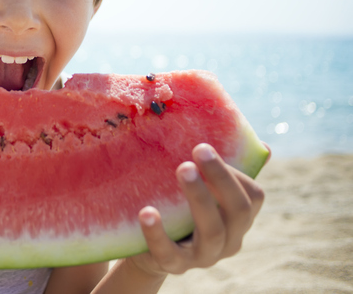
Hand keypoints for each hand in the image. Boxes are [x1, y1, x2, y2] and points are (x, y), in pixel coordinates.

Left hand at [129, 143, 266, 276]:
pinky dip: (157, 232)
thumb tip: (265, 146)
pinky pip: (168, 252)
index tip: (208, 147)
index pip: (253, 197)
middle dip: (221, 178)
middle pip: (238, 211)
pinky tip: (147, 211)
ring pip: (212, 230)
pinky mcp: (174, 265)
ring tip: (182, 168)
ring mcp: (204, 256)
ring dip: (199, 197)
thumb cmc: (180, 210)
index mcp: (238, 220)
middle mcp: (229, 240)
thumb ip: (224, 170)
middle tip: (200, 148)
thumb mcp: (203, 190)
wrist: (149, 250)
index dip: (236, 172)